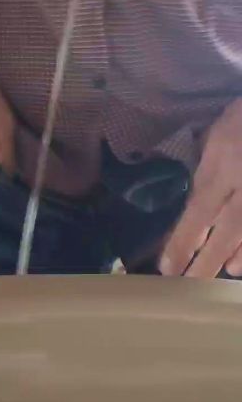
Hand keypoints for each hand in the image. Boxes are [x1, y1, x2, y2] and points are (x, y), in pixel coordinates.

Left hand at [160, 99, 241, 277]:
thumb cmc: (241, 117)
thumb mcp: (216, 134)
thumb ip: (206, 169)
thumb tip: (194, 207)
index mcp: (225, 163)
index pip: (200, 209)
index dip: (184, 240)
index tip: (168, 266)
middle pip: (228, 229)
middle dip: (207, 260)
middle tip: (189, 284)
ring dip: (234, 256)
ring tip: (220, 272)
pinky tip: (239, 265)